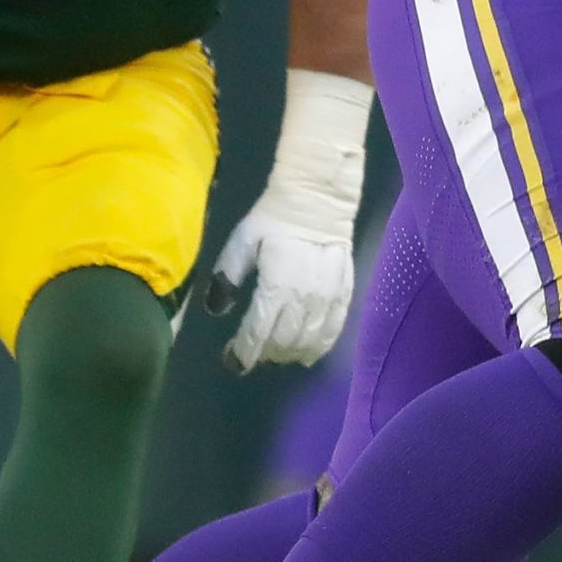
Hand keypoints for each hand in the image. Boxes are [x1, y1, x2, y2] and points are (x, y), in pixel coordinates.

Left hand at [202, 70, 370, 371]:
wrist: (317, 201)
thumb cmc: (273, 220)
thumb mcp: (241, 242)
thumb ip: (227, 277)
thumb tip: (217, 310)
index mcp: (276, 286)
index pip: (257, 332)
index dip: (243, 352)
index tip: (231, 361)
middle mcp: (303, 297)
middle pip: (283, 341)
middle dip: (265, 354)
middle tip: (253, 355)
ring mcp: (326, 297)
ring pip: (308, 340)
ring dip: (290, 354)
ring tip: (277, 357)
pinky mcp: (343, 293)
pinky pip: (334, 328)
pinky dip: (320, 346)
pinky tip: (308, 354)